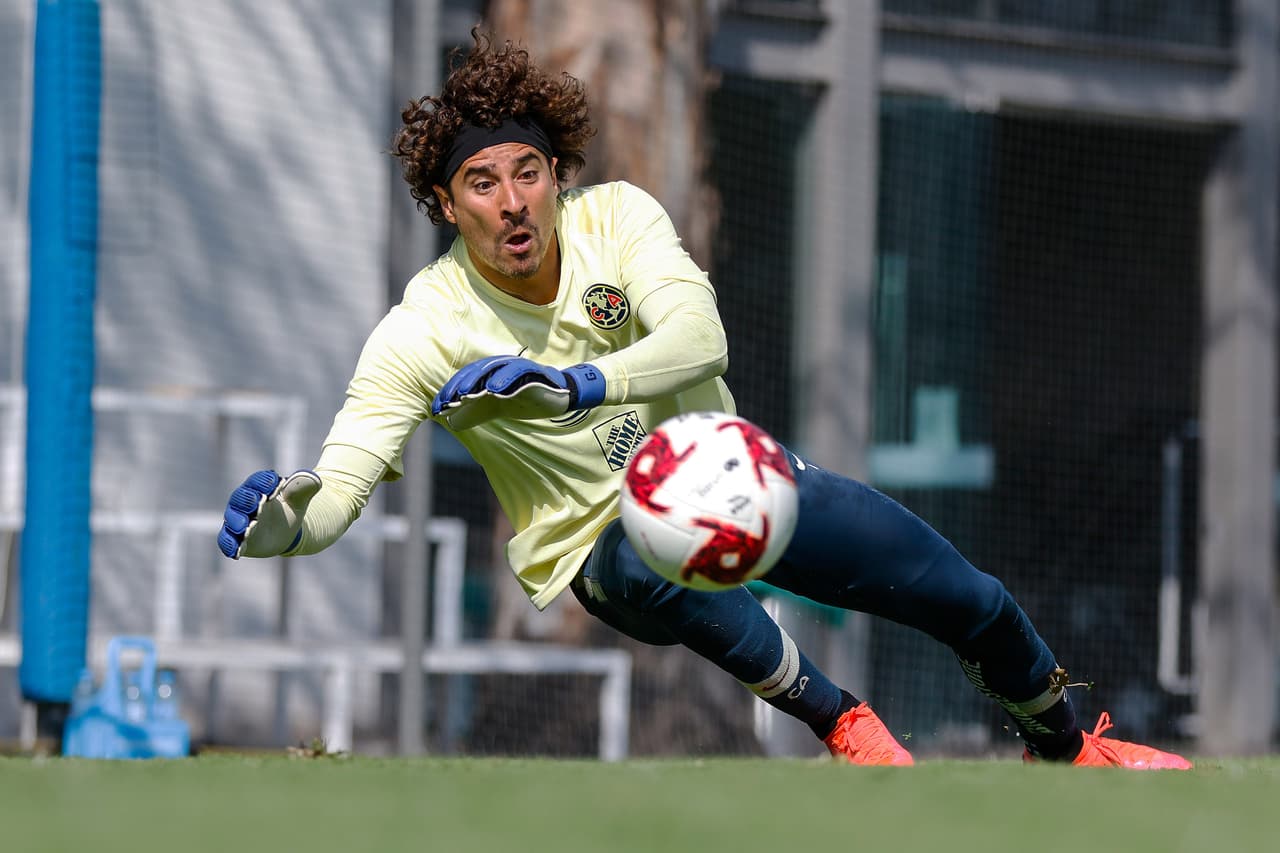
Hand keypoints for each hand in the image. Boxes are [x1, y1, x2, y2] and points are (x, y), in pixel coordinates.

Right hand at [218, 469, 321, 558]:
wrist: (287, 532)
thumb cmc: (289, 510)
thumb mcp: (299, 499)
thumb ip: (303, 488)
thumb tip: (315, 479)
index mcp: (258, 488)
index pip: (256, 481)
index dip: (264, 481)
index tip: (276, 483)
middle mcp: (244, 503)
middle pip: (240, 498)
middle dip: (247, 499)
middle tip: (258, 502)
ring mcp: (239, 521)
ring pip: (232, 520)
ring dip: (237, 522)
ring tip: (246, 526)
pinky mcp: (237, 540)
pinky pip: (227, 541)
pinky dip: (229, 545)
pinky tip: (236, 550)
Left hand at [431, 356, 604, 429]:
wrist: (560, 398)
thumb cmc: (525, 399)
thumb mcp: (495, 409)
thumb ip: (474, 413)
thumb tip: (450, 422)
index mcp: (490, 374)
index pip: (466, 379)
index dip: (450, 391)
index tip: (437, 407)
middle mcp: (501, 368)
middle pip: (475, 372)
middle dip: (459, 386)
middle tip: (446, 401)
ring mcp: (518, 369)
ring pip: (494, 369)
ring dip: (477, 380)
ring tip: (464, 393)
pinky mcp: (534, 373)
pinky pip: (518, 372)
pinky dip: (505, 378)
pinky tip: (494, 389)